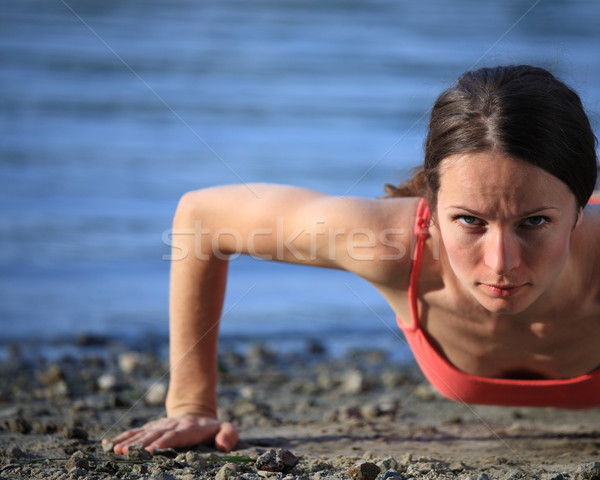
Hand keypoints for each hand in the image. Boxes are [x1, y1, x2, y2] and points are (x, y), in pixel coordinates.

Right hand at [103, 415, 238, 454]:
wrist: (196, 411)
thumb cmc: (213, 428)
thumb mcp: (226, 429)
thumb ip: (228, 435)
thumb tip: (222, 445)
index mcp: (190, 429)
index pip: (177, 436)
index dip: (165, 442)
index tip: (154, 450)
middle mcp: (173, 426)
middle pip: (156, 435)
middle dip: (142, 444)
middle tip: (127, 453)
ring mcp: (160, 426)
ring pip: (144, 433)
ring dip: (130, 442)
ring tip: (117, 450)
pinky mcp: (152, 427)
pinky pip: (136, 432)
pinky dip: (123, 437)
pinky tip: (110, 444)